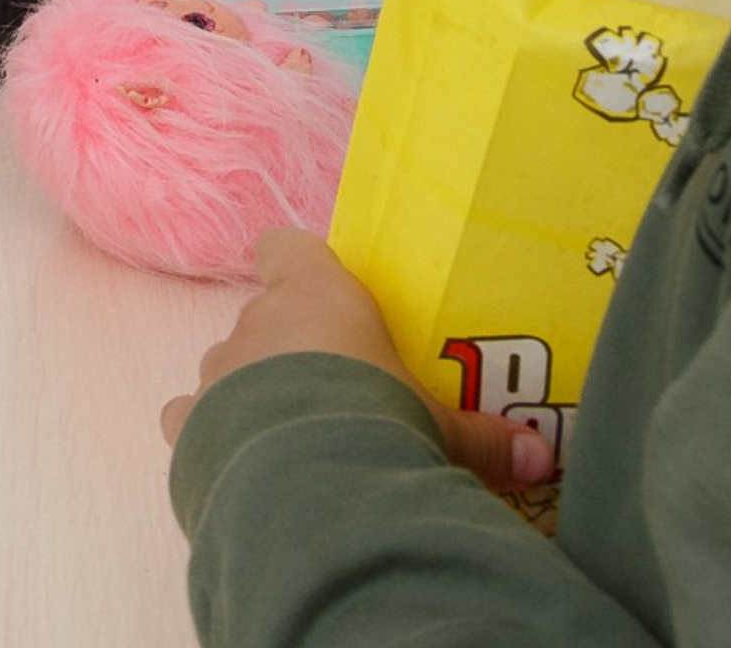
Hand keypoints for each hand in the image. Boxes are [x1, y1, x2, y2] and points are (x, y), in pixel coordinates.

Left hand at [159, 231, 556, 492]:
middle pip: (266, 320)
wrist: (309, 483)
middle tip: (338, 399)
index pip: (288, 247)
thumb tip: (543, 457)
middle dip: (293, 353)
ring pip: (229, 370)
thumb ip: (484, 437)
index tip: (318, 289)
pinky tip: (245, 469)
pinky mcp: (188, 423)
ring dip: (254, 396)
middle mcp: (255, 322)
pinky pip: (192, 419)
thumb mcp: (442, 428)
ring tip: (297, 444)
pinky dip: (213, 438)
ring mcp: (215, 371)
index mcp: (314, 295)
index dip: (299, 265)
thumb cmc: (379, 421)